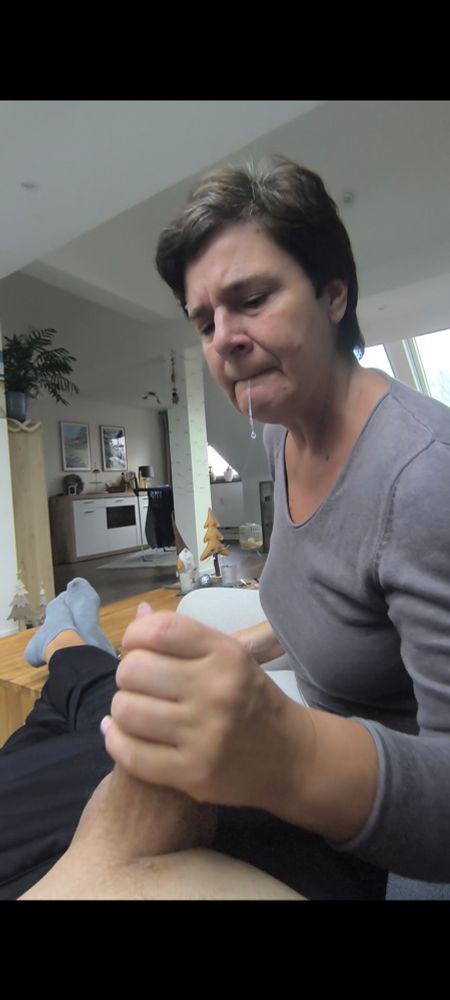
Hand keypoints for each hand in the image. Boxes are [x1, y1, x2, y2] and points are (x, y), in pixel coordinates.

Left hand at [103, 608, 303, 811]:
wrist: (293, 758)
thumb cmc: (253, 701)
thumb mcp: (232, 659)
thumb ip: (185, 637)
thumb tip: (139, 613)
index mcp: (227, 655)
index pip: (159, 630)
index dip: (134, 636)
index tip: (136, 648)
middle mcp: (217, 690)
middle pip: (133, 669)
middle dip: (127, 676)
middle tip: (140, 686)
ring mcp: (205, 734)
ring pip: (126, 710)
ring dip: (123, 710)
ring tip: (137, 712)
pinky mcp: (193, 773)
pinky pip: (130, 753)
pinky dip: (117, 741)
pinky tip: (124, 735)